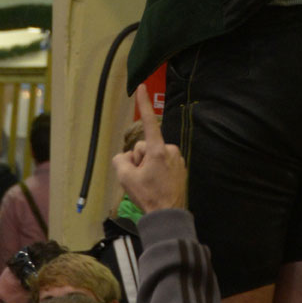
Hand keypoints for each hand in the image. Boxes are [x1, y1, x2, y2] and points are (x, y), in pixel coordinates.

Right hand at [111, 84, 185, 212]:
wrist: (168, 216)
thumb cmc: (148, 197)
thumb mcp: (125, 178)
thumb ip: (121, 160)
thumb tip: (127, 157)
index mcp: (157, 149)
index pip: (148, 122)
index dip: (143, 104)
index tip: (141, 86)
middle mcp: (169, 149)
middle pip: (145, 147)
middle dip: (139, 160)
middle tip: (140, 179)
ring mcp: (177, 158)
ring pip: (154, 155)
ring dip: (148, 166)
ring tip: (149, 184)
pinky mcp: (180, 167)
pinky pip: (163, 163)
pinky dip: (157, 170)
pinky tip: (157, 185)